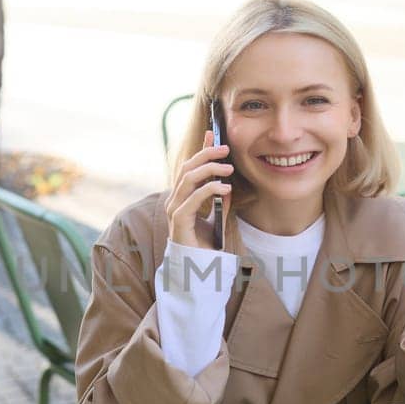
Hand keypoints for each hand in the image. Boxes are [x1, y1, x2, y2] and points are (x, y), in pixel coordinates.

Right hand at [166, 130, 233, 248]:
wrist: (198, 270)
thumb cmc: (204, 245)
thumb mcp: (216, 217)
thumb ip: (219, 201)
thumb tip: (227, 184)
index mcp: (182, 197)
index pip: (189, 167)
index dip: (200, 150)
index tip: (212, 133)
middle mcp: (175, 200)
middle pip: (187, 168)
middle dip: (206, 154)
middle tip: (226, 149)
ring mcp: (175, 210)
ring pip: (188, 179)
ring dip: (210, 170)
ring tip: (229, 168)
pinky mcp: (179, 221)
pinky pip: (193, 199)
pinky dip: (209, 190)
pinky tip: (225, 188)